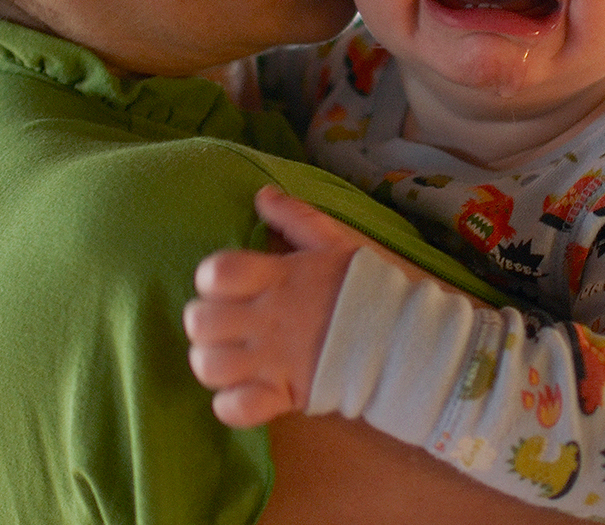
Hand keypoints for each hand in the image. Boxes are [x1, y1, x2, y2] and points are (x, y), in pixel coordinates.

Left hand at [185, 185, 368, 427]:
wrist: (403, 340)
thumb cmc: (365, 289)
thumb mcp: (333, 243)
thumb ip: (295, 217)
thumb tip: (262, 195)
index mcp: (279, 278)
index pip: (216, 272)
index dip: (210, 278)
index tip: (226, 285)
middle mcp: (269, 320)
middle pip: (201, 322)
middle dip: (204, 322)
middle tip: (224, 324)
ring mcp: (274, 361)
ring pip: (209, 366)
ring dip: (211, 362)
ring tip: (229, 358)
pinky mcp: (284, 396)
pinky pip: (235, 409)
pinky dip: (230, 405)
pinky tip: (243, 390)